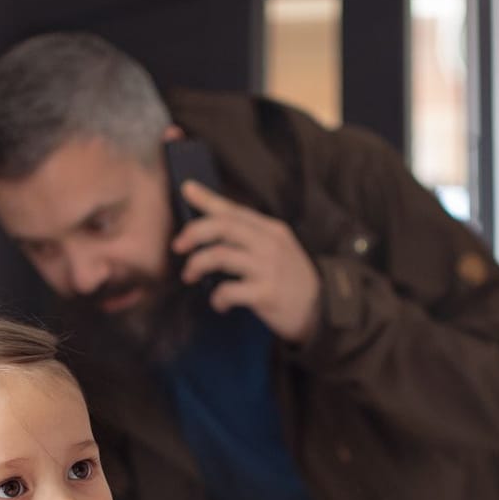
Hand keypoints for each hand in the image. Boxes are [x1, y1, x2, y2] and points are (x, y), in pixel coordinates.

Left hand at [173, 180, 321, 343]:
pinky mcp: (266, 293)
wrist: (320, 310)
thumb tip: (212, 225)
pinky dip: (217, 298)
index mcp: (270, 229)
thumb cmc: (289, 279)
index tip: (185, 189)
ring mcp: (268, 268)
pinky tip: (219, 304)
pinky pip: (229, 290)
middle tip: (178, 246)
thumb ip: (248, 235)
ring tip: (190, 276)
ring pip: (220, 256)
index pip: (233, 209)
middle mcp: (269, 243)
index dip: (207, 199)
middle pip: (223, 226)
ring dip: (197, 265)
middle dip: (194, 233)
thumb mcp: (275, 249)